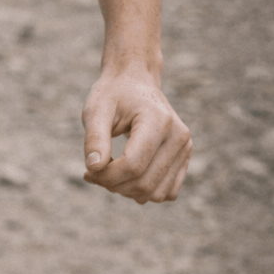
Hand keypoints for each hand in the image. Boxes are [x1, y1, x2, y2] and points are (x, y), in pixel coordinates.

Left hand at [81, 66, 190, 203]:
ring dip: (128, 192)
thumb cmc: (113, 94)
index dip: (107, 176)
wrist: (135, 81)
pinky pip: (167, 192)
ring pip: (157, 192)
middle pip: (145, 182)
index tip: (87, 171)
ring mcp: (185, 148)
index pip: (133, 165)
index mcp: (158, 120)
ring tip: (108, 174)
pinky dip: (144, 192)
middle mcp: (178, 136)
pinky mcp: (185, 157)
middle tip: (93, 174)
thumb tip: (93, 168)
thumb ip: (94, 137)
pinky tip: (125, 177)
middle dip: (113, 185)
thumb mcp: (96, 109)